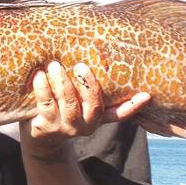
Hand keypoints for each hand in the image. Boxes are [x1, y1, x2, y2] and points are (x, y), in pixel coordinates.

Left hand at [20, 61, 149, 156]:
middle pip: (93, 106)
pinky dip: (43, 89)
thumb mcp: (79, 101)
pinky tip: (39, 76)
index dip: (133, 106)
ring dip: (62, 83)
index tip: (146, 95)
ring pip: (69, 104)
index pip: (120, 113)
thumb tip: (97, 48)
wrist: (41, 136)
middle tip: (80, 65)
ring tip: (55, 65)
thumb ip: (87, 86)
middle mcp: (86, 125)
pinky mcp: (46, 127)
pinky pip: (46, 105)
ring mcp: (66, 127)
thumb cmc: (62, 108)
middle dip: (88, 85)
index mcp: (98, 117)